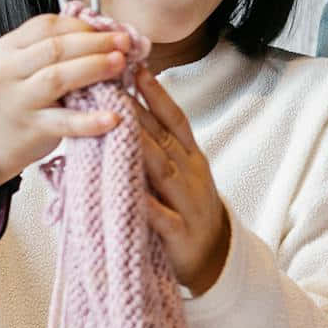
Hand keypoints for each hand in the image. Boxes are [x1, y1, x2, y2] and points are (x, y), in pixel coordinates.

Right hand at [0, 13, 134, 186]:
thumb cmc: (24, 94)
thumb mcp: (30, 64)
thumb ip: (59, 46)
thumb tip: (107, 31)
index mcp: (10, 47)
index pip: (47, 26)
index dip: (82, 25)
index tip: (111, 28)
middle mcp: (9, 70)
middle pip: (54, 48)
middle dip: (94, 42)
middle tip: (124, 42)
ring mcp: (19, 100)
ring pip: (56, 78)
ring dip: (93, 67)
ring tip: (121, 64)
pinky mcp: (33, 127)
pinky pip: (65, 122)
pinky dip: (90, 121)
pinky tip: (112, 118)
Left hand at [131, 67, 229, 294]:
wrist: (214, 259)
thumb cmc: (186, 211)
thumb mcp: (178, 174)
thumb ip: (157, 149)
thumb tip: (124, 115)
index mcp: (190, 158)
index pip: (173, 119)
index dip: (156, 94)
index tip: (137, 68)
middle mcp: (190, 174)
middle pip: (162, 138)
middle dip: (138, 111)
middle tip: (112, 85)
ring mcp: (187, 203)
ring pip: (162, 170)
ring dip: (139, 147)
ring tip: (117, 126)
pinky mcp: (181, 234)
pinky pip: (162, 218)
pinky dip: (147, 206)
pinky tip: (130, 194)